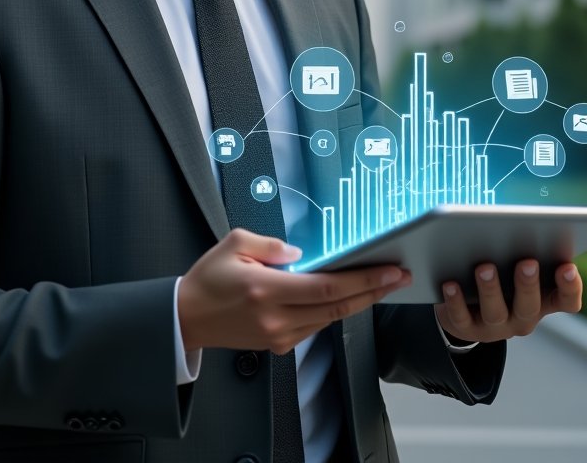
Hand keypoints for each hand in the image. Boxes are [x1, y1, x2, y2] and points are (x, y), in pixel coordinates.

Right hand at [178, 228, 411, 355]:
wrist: (188, 317)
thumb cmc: (209, 279)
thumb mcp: (235, 243)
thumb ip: (272, 244)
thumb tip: (300, 253)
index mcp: (266, 289)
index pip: (326, 286)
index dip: (363, 280)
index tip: (388, 270)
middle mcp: (276, 317)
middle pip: (337, 306)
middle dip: (373, 291)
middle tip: (399, 277)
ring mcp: (279, 335)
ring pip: (330, 318)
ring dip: (358, 301)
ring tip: (380, 283)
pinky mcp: (279, 344)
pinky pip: (315, 326)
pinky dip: (335, 310)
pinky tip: (347, 295)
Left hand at [434, 259, 581, 343]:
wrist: (466, 309)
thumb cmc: (500, 277)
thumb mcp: (516, 266)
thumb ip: (525, 250)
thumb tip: (522, 223)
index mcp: (542, 300)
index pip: (566, 301)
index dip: (570, 287)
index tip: (568, 267)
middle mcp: (522, 317)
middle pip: (529, 306)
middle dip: (528, 284)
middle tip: (527, 262)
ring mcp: (495, 326)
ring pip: (495, 312)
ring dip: (491, 289)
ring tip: (485, 268)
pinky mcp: (467, 329)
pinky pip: (462, 318)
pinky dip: (456, 301)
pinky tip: (451, 284)